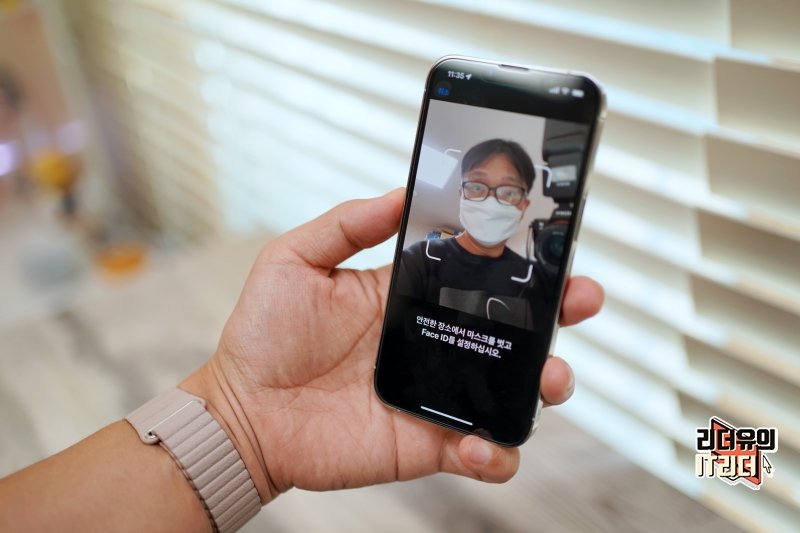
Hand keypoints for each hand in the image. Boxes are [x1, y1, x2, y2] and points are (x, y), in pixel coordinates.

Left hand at [181, 188, 602, 503]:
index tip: (550, 244)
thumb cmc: (263, 334)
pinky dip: (495, 452)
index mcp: (408, 297)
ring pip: (510, 390)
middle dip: (556, 315)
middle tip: (579, 300)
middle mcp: (431, 342)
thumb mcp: (295, 260)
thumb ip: (347, 223)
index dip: (519, 261)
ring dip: (544, 384)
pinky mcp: (426, 442)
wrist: (242, 412)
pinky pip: (481, 452)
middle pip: (511, 329)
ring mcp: (434, 392)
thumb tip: (402, 193)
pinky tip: (479, 443)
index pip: (478, 274)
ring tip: (549, 378)